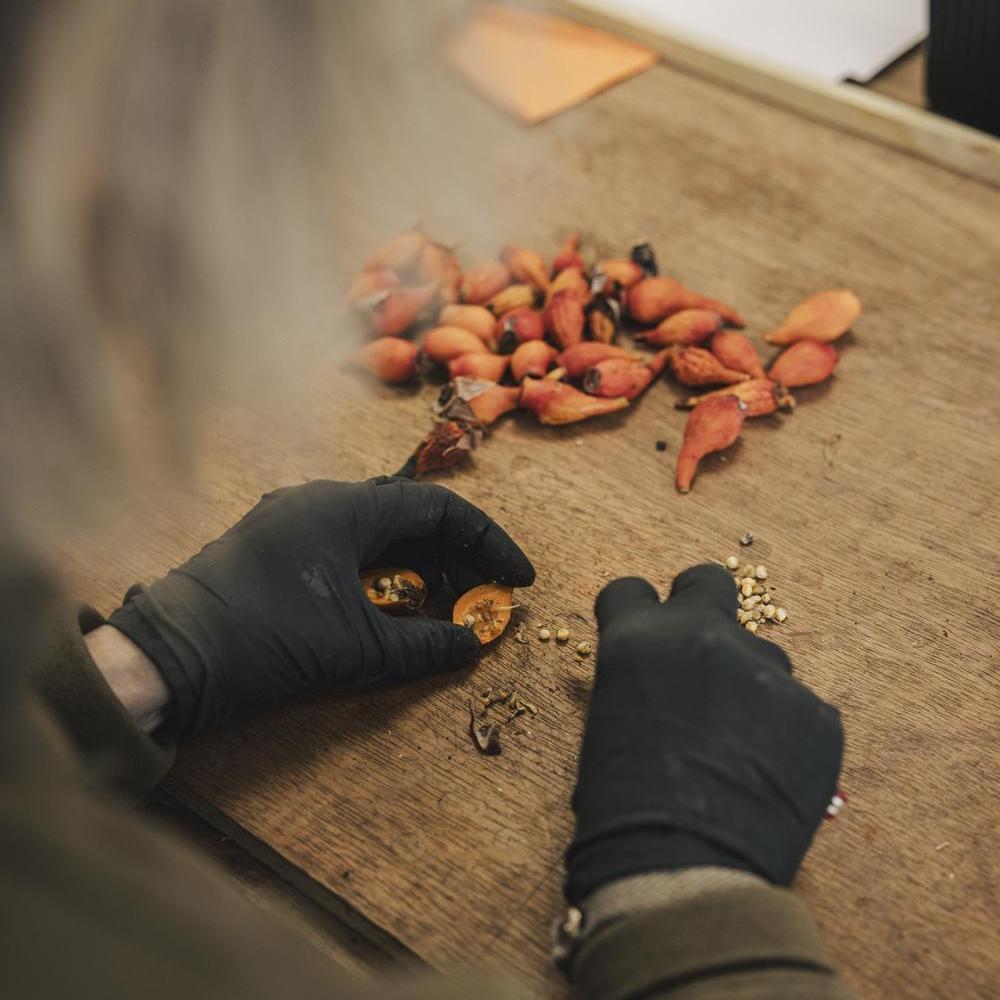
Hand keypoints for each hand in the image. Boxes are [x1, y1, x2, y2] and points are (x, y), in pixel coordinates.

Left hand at [108, 477, 534, 735]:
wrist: (168, 657)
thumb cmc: (265, 639)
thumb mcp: (356, 647)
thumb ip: (424, 646)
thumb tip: (472, 645)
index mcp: (345, 507)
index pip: (439, 510)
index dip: (487, 542)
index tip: (517, 579)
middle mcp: (319, 500)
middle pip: (409, 517)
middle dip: (453, 557)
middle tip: (480, 598)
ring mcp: (291, 520)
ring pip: (375, 531)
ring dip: (416, 567)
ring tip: (442, 608)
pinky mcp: (272, 545)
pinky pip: (343, 546)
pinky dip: (378, 573)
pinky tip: (390, 607)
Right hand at [566, 564, 841, 903]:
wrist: (684, 865)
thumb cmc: (624, 806)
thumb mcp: (609, 724)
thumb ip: (640, 682)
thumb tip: (660, 682)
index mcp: (639, 637)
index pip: (630, 589)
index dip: (634, 613)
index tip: (639, 636)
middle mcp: (704, 635)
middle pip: (709, 582)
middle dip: (701, 606)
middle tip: (699, 654)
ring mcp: (766, 670)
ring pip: (761, 656)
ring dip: (748, 687)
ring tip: (738, 750)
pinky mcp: (816, 711)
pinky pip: (798, 710)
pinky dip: (784, 735)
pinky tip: (767, 778)